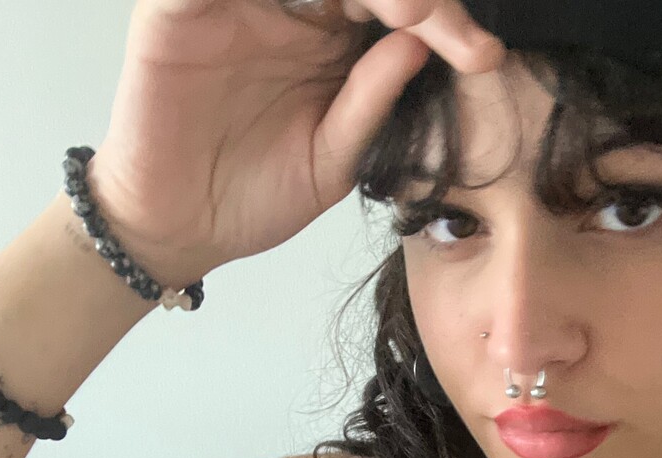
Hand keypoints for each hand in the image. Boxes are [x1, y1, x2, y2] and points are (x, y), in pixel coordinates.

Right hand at [84, 0, 505, 284]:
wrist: (183, 231)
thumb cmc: (255, 195)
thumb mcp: (333, 158)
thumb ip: (372, 103)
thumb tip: (420, 46)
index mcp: (331, 40)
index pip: (393, 7)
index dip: (440, 21)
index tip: (482, 56)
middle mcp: (288, 9)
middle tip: (441, 23)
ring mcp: (235, 3)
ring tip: (406, 10)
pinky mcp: (178, 10)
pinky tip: (324, 5)